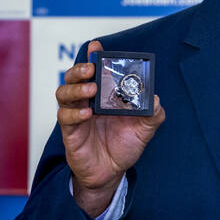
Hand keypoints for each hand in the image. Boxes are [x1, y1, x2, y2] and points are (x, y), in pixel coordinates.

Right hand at [56, 40, 164, 216]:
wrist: (111, 174)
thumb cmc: (123, 147)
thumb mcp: (144, 131)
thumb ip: (152, 115)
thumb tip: (155, 100)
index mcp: (103, 96)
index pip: (94, 72)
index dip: (93, 57)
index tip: (96, 46)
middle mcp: (87, 102)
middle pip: (73, 78)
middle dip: (80, 69)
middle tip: (91, 69)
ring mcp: (76, 116)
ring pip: (64, 93)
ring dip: (76, 88)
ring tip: (91, 89)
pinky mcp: (70, 132)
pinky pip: (65, 118)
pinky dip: (75, 113)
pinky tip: (88, 114)